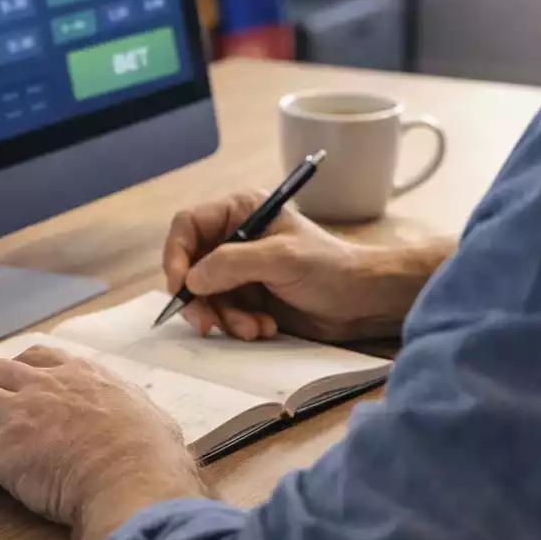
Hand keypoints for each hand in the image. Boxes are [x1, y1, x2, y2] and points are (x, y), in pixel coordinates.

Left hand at [0, 345, 203, 539]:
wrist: (133, 478)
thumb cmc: (151, 453)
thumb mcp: (152, 416)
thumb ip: (138, 411)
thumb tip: (151, 422)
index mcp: (83, 375)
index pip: (41, 355)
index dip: (23, 366)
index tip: (18, 378)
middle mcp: (47, 386)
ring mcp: (22, 417)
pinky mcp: (4, 453)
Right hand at [163, 191, 449, 342]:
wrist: (363, 300)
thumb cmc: (332, 268)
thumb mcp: (282, 259)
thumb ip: (233, 264)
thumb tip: (191, 278)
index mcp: (241, 211)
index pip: (188, 226)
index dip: (176, 256)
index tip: (181, 288)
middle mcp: (235, 237)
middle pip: (189, 266)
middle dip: (199, 298)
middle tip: (208, 325)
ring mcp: (240, 269)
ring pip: (204, 296)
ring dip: (224, 318)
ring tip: (255, 328)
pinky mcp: (248, 297)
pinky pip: (222, 313)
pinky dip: (237, 325)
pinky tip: (264, 328)